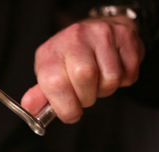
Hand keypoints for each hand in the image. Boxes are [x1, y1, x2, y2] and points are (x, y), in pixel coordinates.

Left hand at [21, 15, 144, 122]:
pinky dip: (124, 81)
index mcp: (50, 53)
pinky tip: (112, 70)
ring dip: (105, 90)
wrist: (95, 32)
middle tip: (84, 94)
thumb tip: (30, 108)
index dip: (65, 107)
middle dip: (87, 97)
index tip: (70, 113)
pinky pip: (129, 73)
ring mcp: (100, 34)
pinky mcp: (124, 36)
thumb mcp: (49, 75)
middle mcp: (73, 38)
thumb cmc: (69, 59)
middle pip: (85, 77)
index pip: (55, 83)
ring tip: (98, 81)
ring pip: (110, 78)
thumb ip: (41, 95)